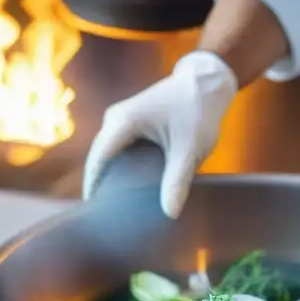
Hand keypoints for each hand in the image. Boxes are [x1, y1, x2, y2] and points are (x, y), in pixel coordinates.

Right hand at [82, 51, 238, 218]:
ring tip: (114, 207)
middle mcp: (115, 119)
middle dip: (101, 186)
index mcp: (123, 121)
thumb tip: (170, 213)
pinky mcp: (130, 124)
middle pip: (99, 159)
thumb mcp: (189, 148)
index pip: (98, 160)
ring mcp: (120, 120)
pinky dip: (121, 169)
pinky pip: (118, 151)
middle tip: (106, 217)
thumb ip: (177, 180)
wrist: (205, 83)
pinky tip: (129, 189)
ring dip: (110, 178)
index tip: (94, 212)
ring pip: (108, 155)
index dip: (94, 186)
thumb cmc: (198, 110)